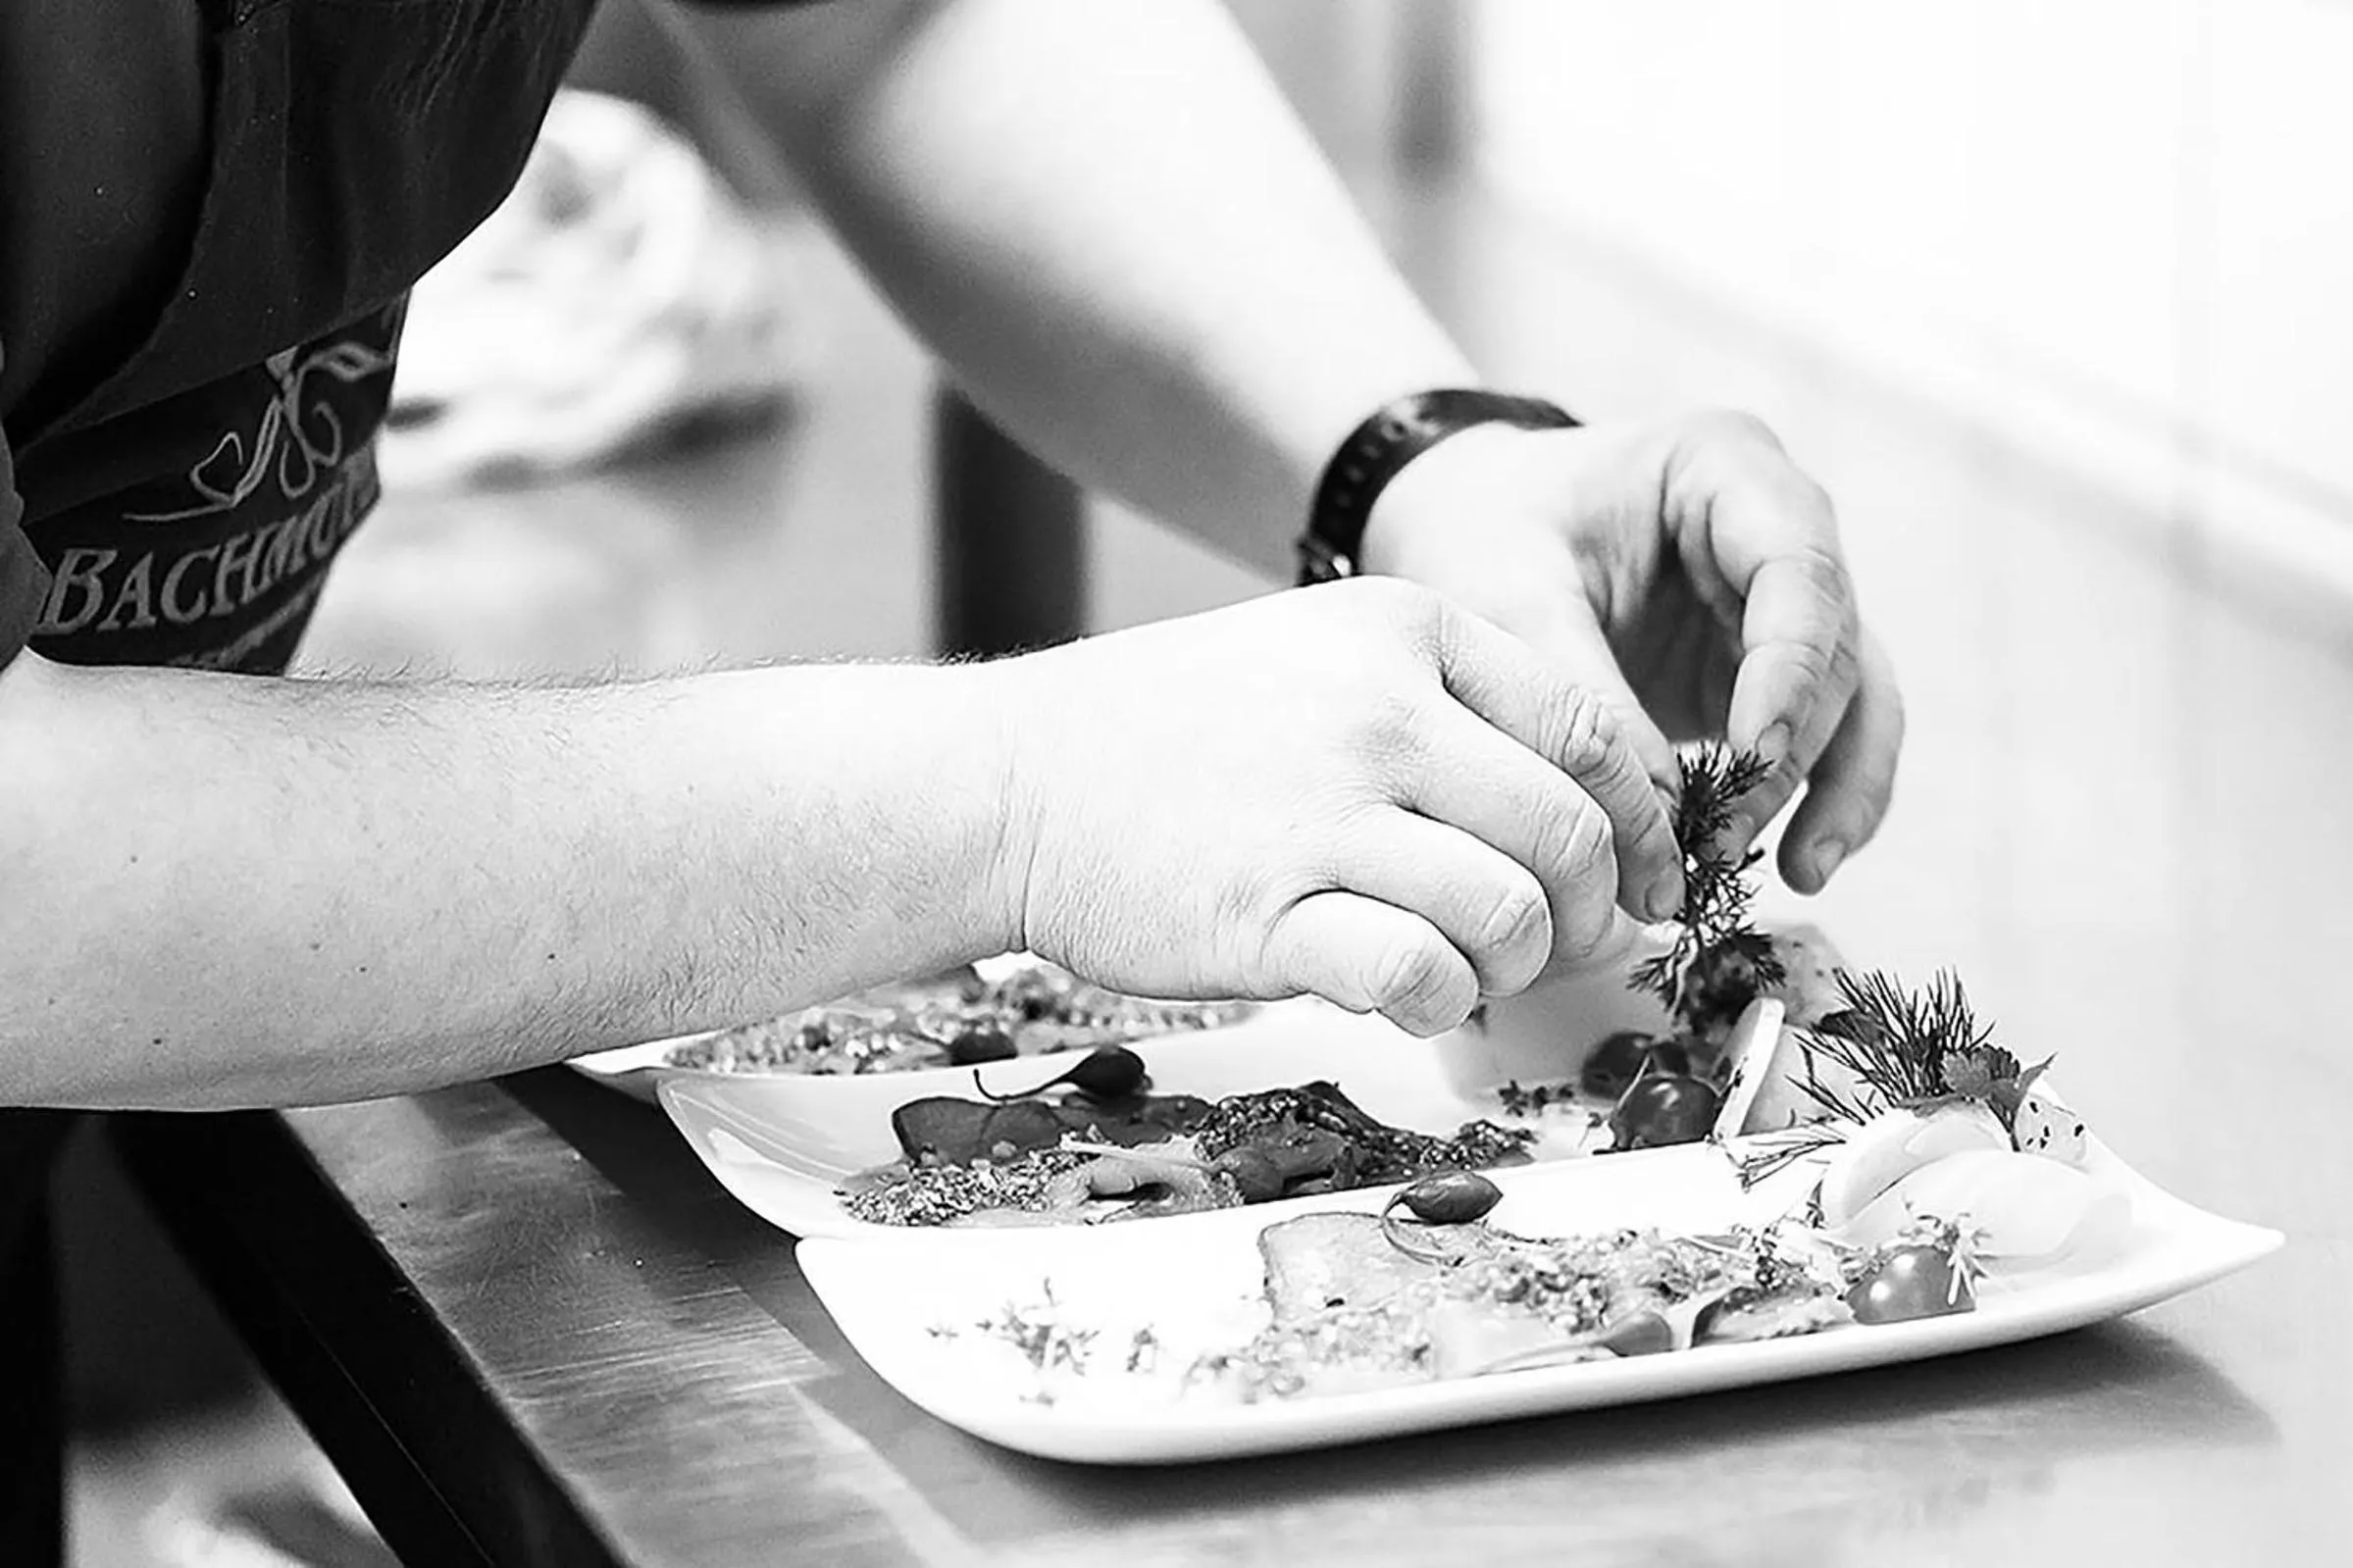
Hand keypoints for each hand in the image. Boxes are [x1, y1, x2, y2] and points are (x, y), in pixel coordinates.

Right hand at [987, 579, 1682, 1035]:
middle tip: (1558, 947)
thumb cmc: (1175, 732)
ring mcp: (1322, 814)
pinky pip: (1423, 978)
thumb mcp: (1318, 657)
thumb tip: (1591, 835)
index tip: (1641, 884)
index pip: (1586, 731)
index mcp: (1403, 631)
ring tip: (1462, 966)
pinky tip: (1401, 993)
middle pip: (1570, 833)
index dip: (1641, 826)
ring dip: (1511, 967)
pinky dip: (1438, 1004)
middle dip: (1591, 915)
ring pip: (1511, 914)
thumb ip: (1451, 717)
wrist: (1013, 781)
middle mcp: (1378, 710)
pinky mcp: (1271, 916)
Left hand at [1359, 411, 1901, 892]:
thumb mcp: (1508, 597)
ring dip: (1830, 789)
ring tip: (1797, 873)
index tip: (1754, 753)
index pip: (1798, 570)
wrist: (1458, 529)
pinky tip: (1800, 865)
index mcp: (1725, 466)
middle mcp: (1779, 528)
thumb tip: (1663, 827)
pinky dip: (1814, 800)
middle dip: (1789, 754)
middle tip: (1720, 842)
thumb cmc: (1480, 533)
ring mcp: (1781, 603)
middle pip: (1833, 647)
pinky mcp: (1764, 670)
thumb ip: (1586, 701)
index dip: (1790, 669)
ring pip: (1854, 700)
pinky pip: (1824, 739)